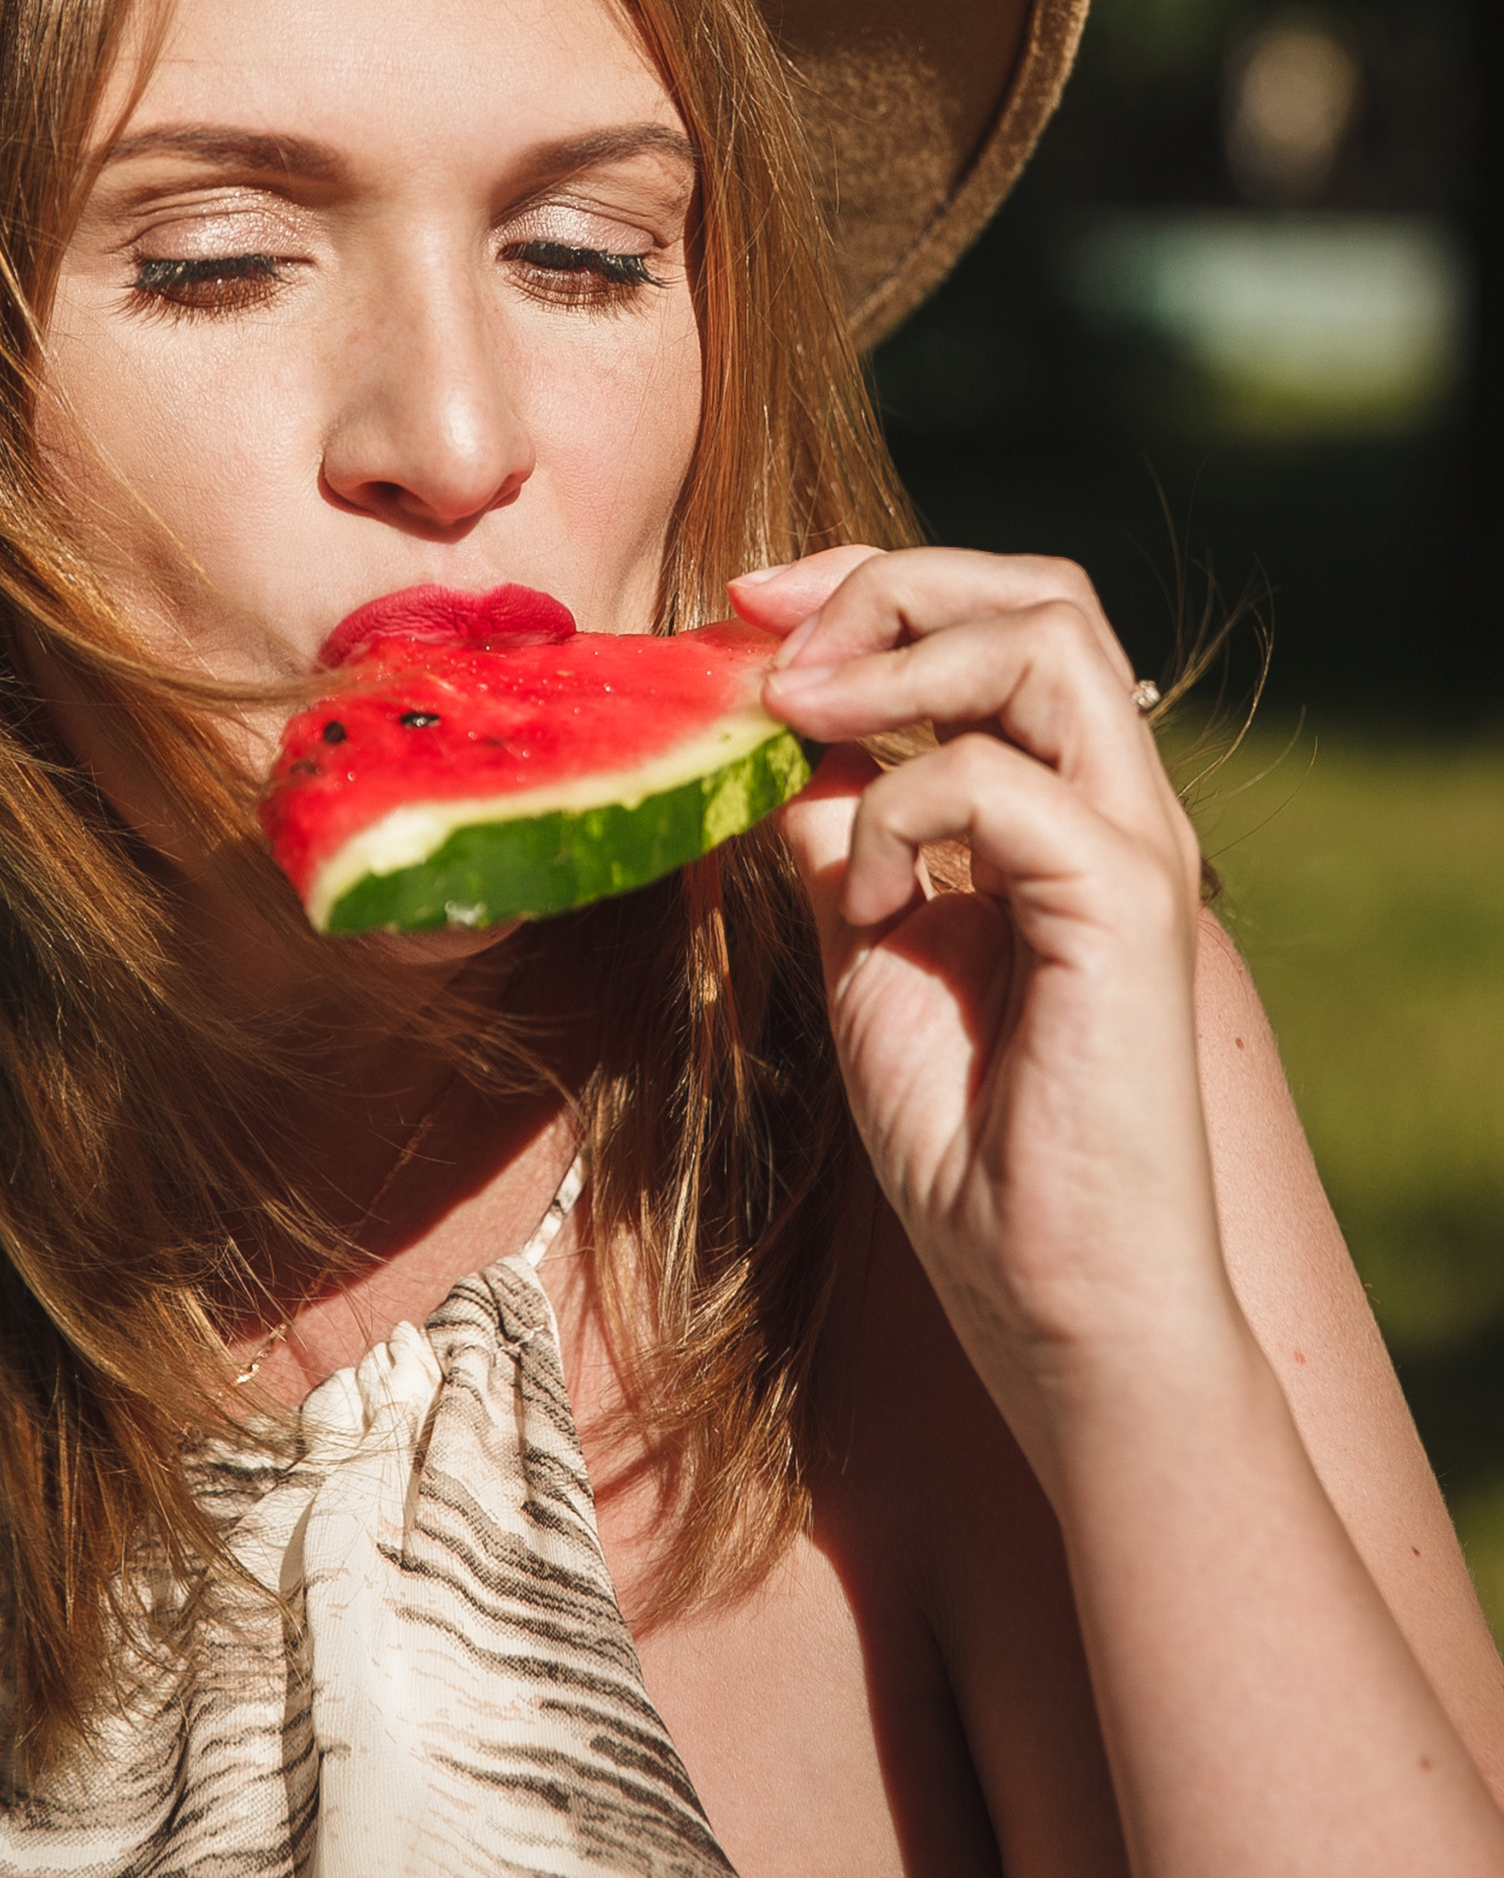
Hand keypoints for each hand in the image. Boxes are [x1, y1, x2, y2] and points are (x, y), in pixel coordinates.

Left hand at [732, 546, 1232, 1473]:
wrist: (1047, 1295)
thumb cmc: (966, 1137)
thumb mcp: (864, 945)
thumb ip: (836, 833)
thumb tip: (771, 737)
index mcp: (1058, 803)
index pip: (997, 619)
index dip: (872, 585)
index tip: (747, 604)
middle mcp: (1111, 805)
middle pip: (1044, 592)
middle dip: (892, 582)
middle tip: (769, 631)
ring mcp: (1131, 848)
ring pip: (1052, 640)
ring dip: (902, 654)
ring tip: (800, 716)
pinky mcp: (1127, 906)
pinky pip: (999, 780)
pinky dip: (902, 811)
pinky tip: (866, 906)